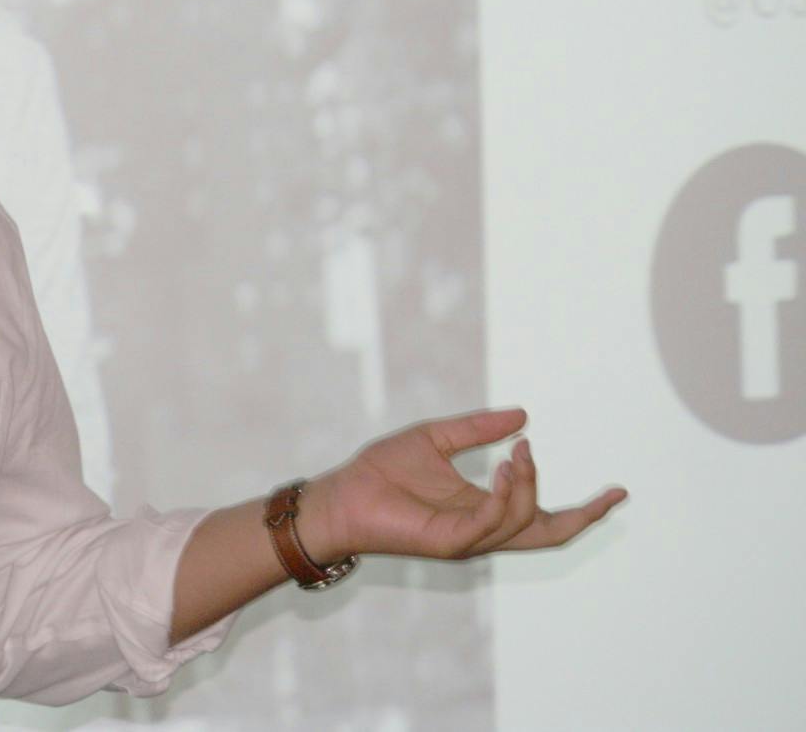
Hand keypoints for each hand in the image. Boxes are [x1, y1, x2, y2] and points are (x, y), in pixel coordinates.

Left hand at [304, 407, 626, 562]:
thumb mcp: (435, 439)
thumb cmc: (381, 471)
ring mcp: (468, 539)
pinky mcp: (450, 542)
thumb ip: (477, 430)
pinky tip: (504, 470)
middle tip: (610, 494)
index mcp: (484, 507)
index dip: (583, 509)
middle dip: (584, 517)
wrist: (342, 494)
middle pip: (549, 534)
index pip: (543, 515)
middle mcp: (482, 528)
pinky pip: (490, 524)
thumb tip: (522, 416)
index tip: (617, 491)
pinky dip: (504, 498)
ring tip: (519, 453)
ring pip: (522, 522)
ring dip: (528, 485)